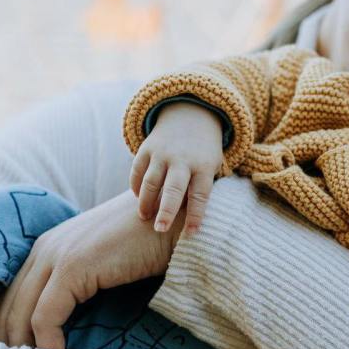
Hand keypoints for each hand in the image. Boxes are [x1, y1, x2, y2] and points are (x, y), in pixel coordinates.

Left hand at [0, 191, 181, 348]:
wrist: (177, 219)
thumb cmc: (154, 242)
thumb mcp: (110, 261)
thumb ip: (89, 279)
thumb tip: (82, 318)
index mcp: (51, 245)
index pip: (14, 294)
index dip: (11, 329)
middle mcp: (45, 247)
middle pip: (10, 305)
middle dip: (10, 345)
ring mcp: (56, 255)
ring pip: (21, 315)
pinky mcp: (72, 268)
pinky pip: (46, 318)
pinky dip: (50, 347)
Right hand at [130, 101, 224, 234]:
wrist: (192, 115)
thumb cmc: (204, 153)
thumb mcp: (212, 167)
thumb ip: (202, 189)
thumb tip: (192, 221)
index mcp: (203, 166)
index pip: (200, 195)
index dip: (196, 215)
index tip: (191, 233)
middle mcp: (182, 160)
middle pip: (172, 189)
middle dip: (166, 211)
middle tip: (159, 229)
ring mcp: (162, 153)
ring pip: (150, 182)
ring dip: (145, 202)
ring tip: (144, 217)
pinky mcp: (146, 148)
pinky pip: (137, 171)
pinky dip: (136, 187)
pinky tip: (138, 199)